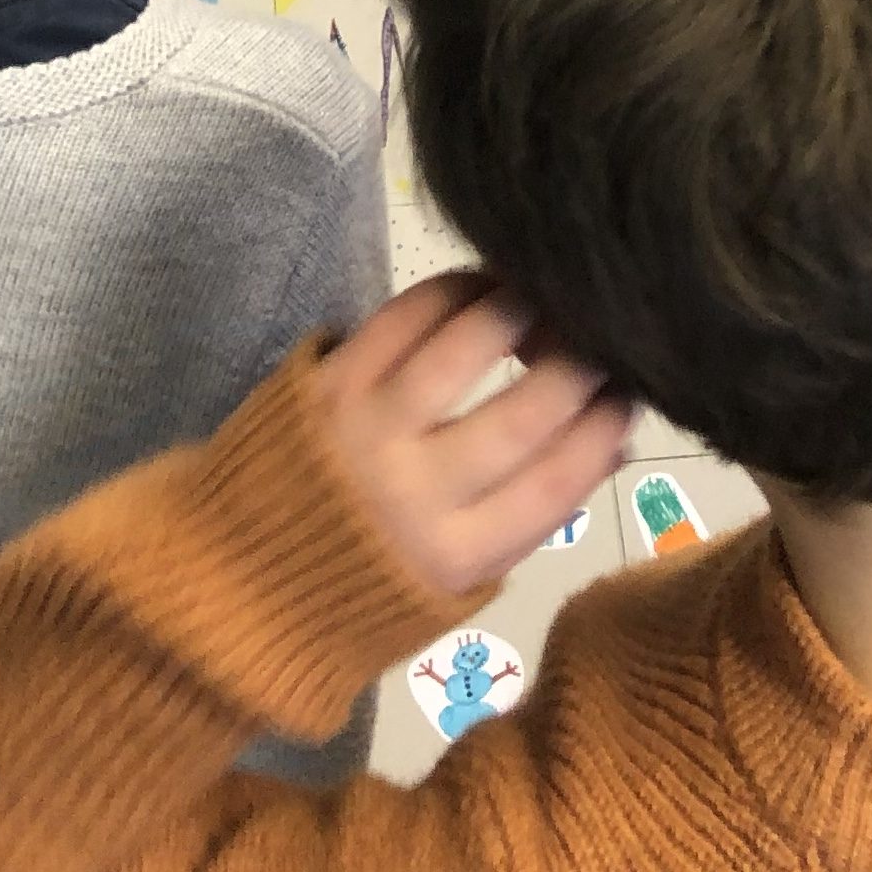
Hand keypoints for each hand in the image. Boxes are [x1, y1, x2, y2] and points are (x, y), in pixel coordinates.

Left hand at [312, 274, 632, 601]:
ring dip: (522, 312)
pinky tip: (484, 287)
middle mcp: (415, 491)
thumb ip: (530, 519)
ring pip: (467, 347)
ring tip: (548, 300)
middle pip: (523, 414)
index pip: (554, 484)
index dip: (603, 431)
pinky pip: (409, 315)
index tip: (630, 395)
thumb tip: (616, 445)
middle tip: (604, 338)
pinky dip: (457, 291)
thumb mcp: (456, 582)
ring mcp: (369, 426)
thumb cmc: (365, 584)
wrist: (240, 576)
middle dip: (579, 366)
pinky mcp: (333, 376)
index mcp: (453, 557)